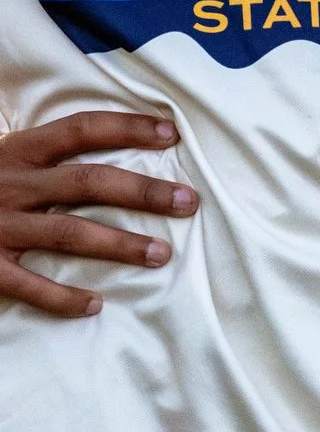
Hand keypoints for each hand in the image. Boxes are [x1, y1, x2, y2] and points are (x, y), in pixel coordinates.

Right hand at [0, 111, 198, 315]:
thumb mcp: (0, 155)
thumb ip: (42, 150)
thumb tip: (106, 135)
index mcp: (17, 149)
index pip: (82, 128)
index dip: (128, 126)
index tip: (172, 133)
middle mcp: (12, 183)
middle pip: (90, 181)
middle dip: (145, 191)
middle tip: (189, 202)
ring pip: (70, 233)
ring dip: (120, 245)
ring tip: (161, 254)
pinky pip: (28, 286)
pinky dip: (62, 298)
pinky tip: (94, 305)